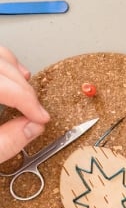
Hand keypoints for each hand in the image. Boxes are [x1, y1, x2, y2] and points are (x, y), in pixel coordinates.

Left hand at [0, 47, 49, 161]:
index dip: (26, 101)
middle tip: (35, 110)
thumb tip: (33, 127)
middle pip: (1, 66)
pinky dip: (9, 65)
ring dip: (17, 73)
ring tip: (28, 95)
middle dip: (25, 89)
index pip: (2, 86)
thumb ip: (8, 142)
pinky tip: (17, 78)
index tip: (40, 117)